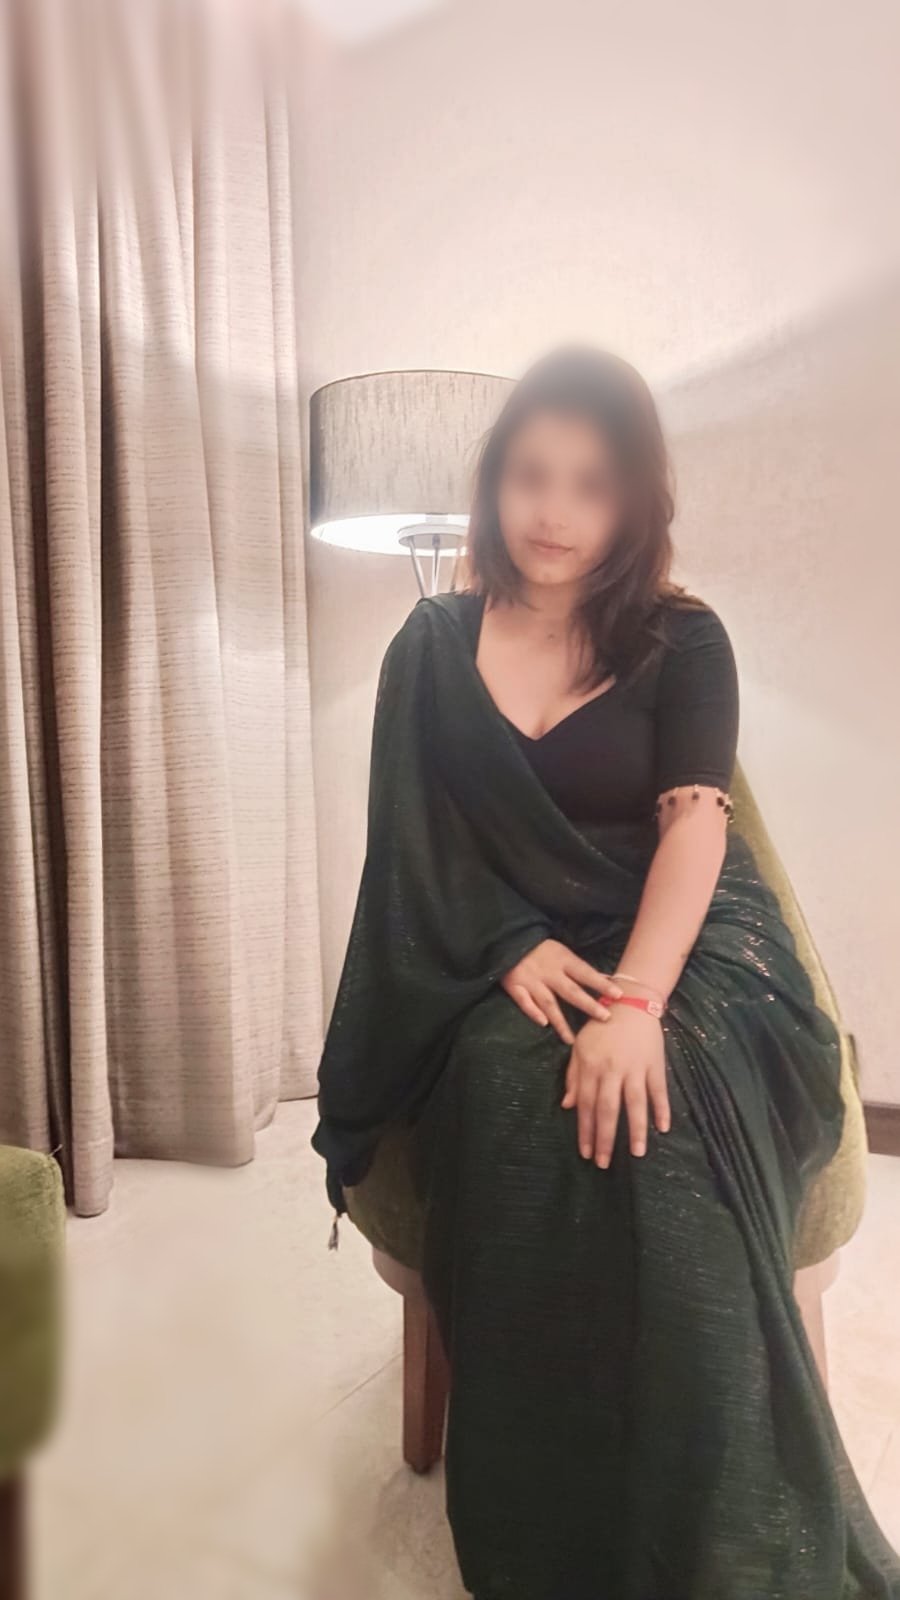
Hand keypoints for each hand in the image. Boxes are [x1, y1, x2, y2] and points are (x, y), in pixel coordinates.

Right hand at [500, 939, 623, 1044]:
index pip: (586, 973)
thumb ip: (579, 968)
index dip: (601, 984)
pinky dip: (533, 1012)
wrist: (507, 939)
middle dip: (588, 1005)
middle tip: (605, 1018)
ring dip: (561, 1022)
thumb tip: (606, 979)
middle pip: (571, 991)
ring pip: (549, 1003)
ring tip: (572, 1040)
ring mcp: (531, 980)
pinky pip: (524, 1001)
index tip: (618, 994)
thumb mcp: (561, 952)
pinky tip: (543, 1024)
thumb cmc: (539, 948)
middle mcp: (549, 972)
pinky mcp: (514, 986)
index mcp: (562, 959)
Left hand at [561, 1006, 670, 1165]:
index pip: (587, 1104)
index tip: (586, 1153)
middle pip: (608, 1108)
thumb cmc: (602, 1027)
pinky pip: (659, 1090)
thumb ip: (574, 1077)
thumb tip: (567, 1106)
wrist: (631, 1002)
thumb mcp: (580, 1047)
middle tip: (603, 1163)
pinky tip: (663, 1128)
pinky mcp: (655, 1064)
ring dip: (635, 1129)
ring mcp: (635, 1067)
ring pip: (635, 1102)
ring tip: (636, 1153)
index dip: (586, 1130)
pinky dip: (662, 1108)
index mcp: (591, 1065)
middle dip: (605, 1138)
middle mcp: (612, 1069)